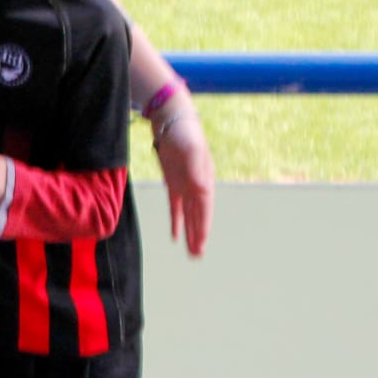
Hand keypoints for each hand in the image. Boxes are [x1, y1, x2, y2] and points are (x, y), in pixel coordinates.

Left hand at [152, 112, 213, 257]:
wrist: (172, 121)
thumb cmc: (185, 133)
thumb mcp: (191, 149)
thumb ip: (196, 169)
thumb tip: (202, 190)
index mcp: (204, 180)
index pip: (204, 208)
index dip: (203, 226)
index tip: (202, 242)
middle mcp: (197, 186)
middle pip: (198, 216)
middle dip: (199, 235)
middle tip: (198, 255)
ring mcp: (185, 186)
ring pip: (188, 215)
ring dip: (190, 233)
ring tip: (192, 252)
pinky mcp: (173, 183)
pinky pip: (176, 207)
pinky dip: (176, 221)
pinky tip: (175, 235)